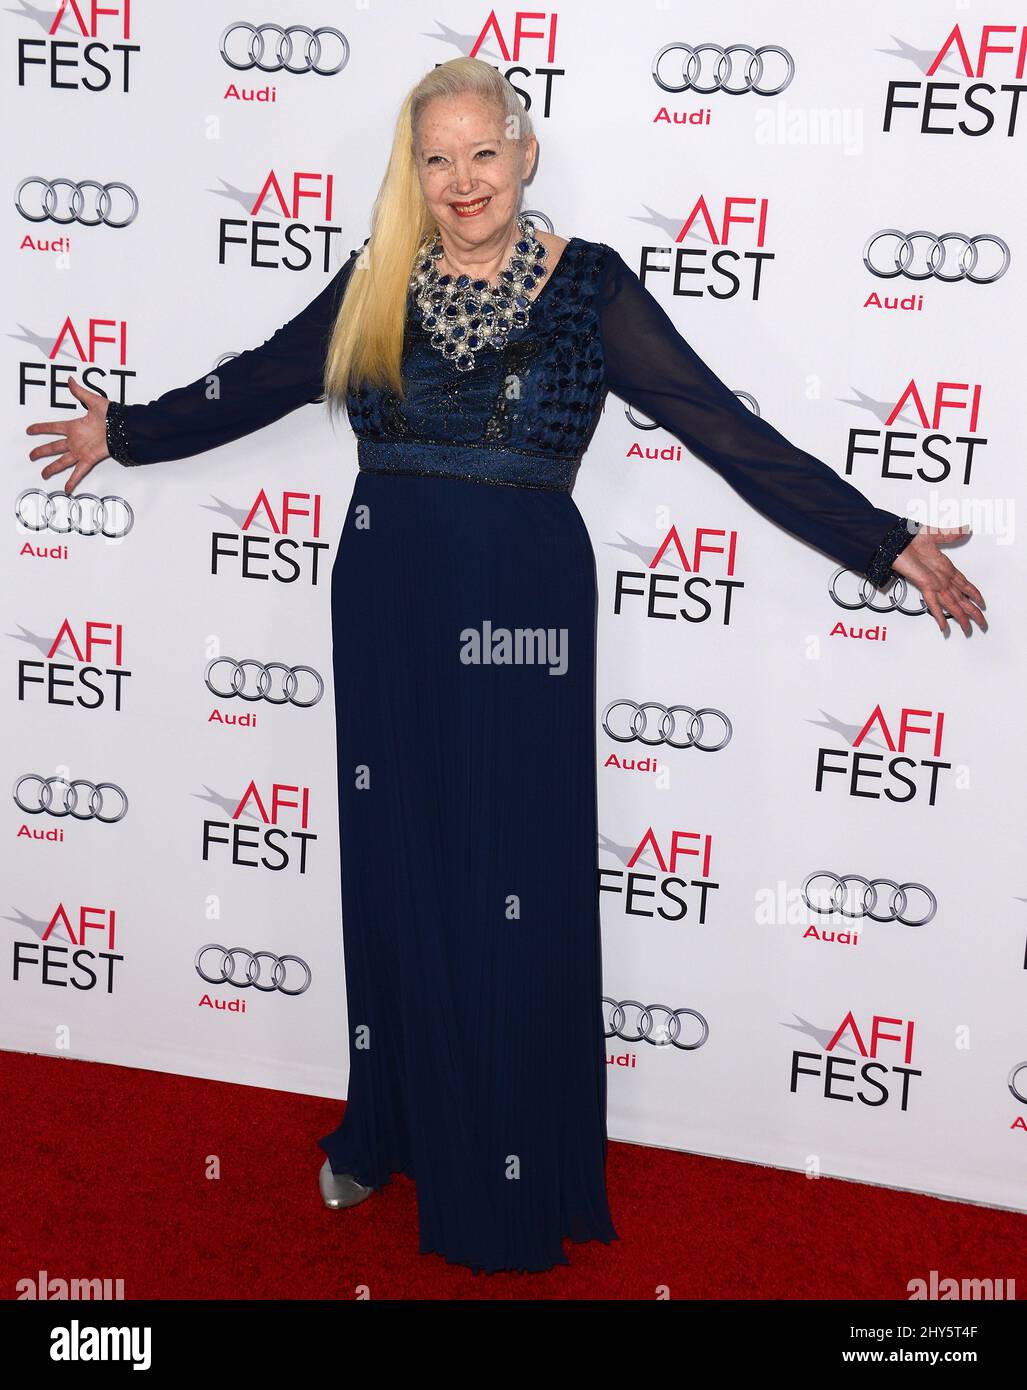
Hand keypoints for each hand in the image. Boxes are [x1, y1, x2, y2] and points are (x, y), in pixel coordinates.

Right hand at [26, 376, 111, 494]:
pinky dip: (73, 480)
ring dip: (52, 468)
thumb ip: (80, 392)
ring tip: (43, 474)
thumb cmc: (112, 415)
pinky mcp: (89, 458)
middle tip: (32, 456)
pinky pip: (79, 471)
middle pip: (53, 447)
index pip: (52, 427)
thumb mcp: (94, 401)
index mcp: (74, 426)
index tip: (30, 430)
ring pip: (62, 461)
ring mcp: (81, 451)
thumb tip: (70, 380)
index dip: (40, 428)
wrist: (124, 427)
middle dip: (41, 452)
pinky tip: (67, 488)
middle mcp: (75, 440)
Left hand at [890, 524, 985, 635]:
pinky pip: (933, 603)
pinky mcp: (924, 585)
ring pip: (952, 604)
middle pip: (961, 599)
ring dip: (961, 617)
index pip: (964, 584)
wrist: (895, 540)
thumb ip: (951, 534)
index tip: (981, 602)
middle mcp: (941, 578)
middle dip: (972, 612)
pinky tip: (943, 627)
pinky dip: (939, 616)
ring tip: (969, 629)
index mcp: (945, 568)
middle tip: (981, 623)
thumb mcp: (935, 533)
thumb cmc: (910, 538)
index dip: (973, 594)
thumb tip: (965, 529)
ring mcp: (933, 583)